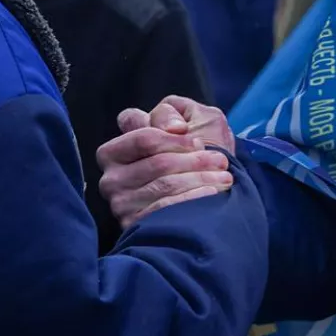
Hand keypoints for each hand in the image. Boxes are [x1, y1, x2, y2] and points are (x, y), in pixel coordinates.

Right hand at [96, 96, 237, 229]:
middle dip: (194, 160)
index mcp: (117, 150)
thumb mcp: (195, 120)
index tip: (198, 142)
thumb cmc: (203, 154)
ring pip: (164, 184)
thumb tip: (174, 127)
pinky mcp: (133, 225)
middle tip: (220, 162)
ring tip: (224, 178)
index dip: (175, 139)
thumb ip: (174, 111)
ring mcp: (120, 203)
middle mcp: (111, 177)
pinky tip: (211, 194)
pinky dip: (192, 198)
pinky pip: (165, 208)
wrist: (211, 201)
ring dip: (199, 178)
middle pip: (157, 162)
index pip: (142, 137)